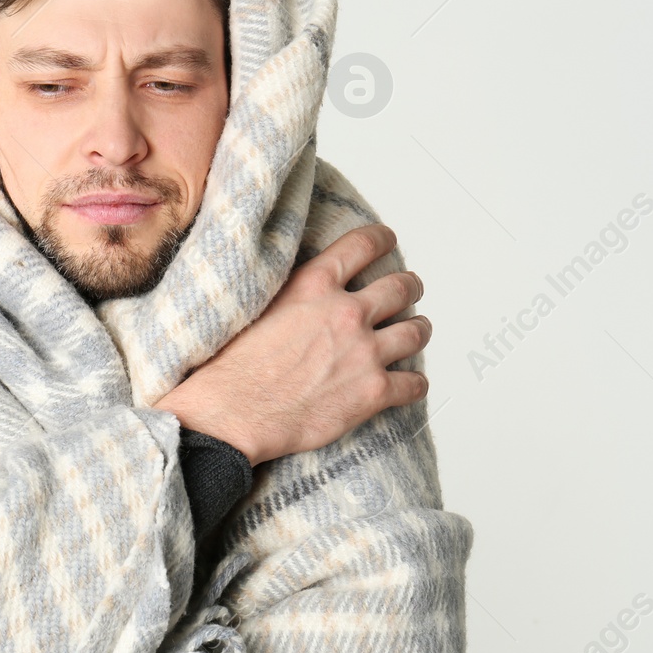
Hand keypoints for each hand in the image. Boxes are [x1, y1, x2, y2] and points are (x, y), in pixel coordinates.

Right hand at [155, 223, 429, 465]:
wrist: (233, 413)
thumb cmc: (233, 366)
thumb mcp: (257, 304)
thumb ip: (293, 290)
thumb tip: (305, 285)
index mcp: (315, 285)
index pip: (363, 245)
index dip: (382, 239)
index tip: (388, 240)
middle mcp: (346, 313)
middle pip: (400, 288)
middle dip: (410, 287)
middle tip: (410, 289)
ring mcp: (365, 352)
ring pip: (415, 331)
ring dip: (419, 329)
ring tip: (417, 330)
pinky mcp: (374, 392)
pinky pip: (414, 383)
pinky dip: (415, 383)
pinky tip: (411, 383)